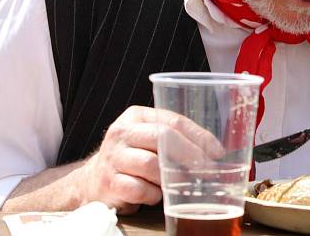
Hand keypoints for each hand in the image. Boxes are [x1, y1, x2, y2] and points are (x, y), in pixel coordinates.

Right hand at [76, 106, 223, 213]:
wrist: (92, 181)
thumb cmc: (132, 157)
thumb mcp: (148, 139)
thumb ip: (174, 138)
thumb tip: (214, 152)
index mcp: (136, 116)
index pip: (173, 121)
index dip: (199, 136)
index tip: (217, 152)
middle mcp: (122, 132)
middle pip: (163, 138)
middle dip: (190, 154)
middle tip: (207, 169)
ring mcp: (113, 158)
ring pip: (152, 165)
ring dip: (170, 177)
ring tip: (180, 184)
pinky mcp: (109, 183)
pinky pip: (140, 189)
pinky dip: (154, 195)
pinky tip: (157, 195)